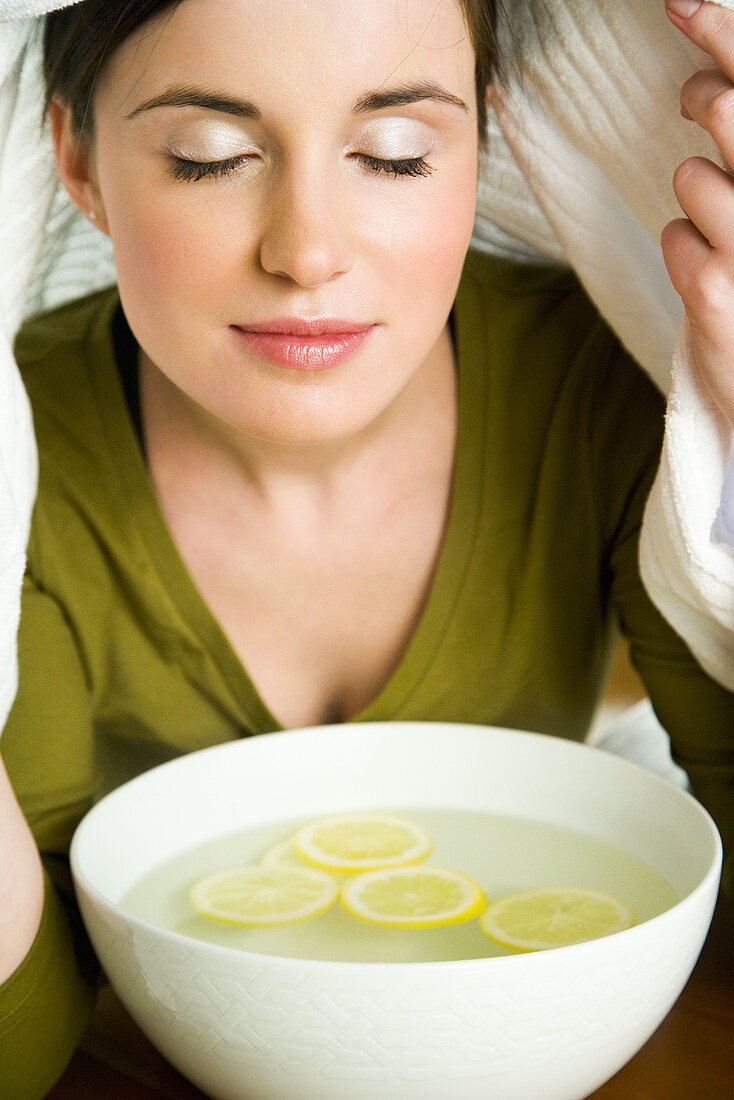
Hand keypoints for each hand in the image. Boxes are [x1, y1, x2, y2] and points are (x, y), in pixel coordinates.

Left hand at [661, 1, 733, 425]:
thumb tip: (711, 79)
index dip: (723, 32)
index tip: (681, 4)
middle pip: (732, 112)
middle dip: (702, 91)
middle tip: (688, 98)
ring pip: (694, 177)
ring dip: (694, 190)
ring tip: (719, 222)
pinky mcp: (718, 297)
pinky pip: (675, 238)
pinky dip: (683, 247)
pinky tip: (709, 272)